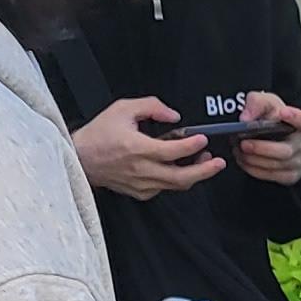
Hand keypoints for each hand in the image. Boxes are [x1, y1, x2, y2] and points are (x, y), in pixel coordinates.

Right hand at [74, 96, 217, 199]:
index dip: (191, 145)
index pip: (172, 151)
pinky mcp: (141, 193)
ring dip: (194, 174)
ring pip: (176, 185)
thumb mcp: (122, 109)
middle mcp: (141, 170)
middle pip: (181, 177)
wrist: (81, 158)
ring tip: (205, 162)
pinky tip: (181, 167)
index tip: (203, 139)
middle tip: (218, 163)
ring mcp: (142, 185)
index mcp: (136, 148)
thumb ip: (151, 107)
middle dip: (204, 171)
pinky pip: (165, 187)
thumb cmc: (99, 134)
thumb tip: (174, 115)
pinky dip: (176, 178)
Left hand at [233, 95, 300, 187]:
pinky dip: (254, 169)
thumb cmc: (276, 120)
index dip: (296, 117)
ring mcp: (297, 163)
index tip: (283, 112)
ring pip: (276, 165)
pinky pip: (272, 176)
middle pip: (285, 151)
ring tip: (238, 150)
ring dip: (254, 159)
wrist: (282, 139)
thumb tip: (245, 119)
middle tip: (244, 143)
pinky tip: (243, 160)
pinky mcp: (290, 176)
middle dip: (262, 148)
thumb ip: (257, 103)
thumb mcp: (268, 104)